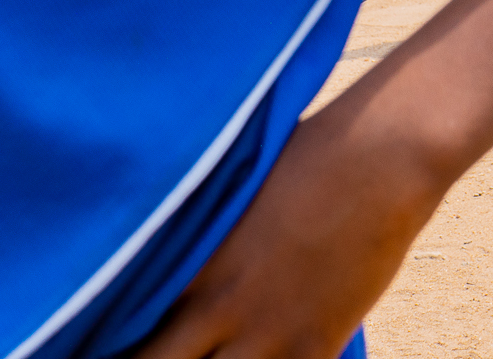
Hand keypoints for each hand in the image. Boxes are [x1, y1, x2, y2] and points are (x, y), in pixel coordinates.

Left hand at [127, 100, 446, 357]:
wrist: (383, 156)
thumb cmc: (309, 155)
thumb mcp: (233, 195)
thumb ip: (200, 239)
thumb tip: (177, 258)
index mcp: (189, 270)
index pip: (124, 340)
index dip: (112, 350)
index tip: (110, 347)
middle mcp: (219, 311)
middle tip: (157, 358)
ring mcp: (269, 335)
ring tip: (218, 356)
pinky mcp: (317, 346)